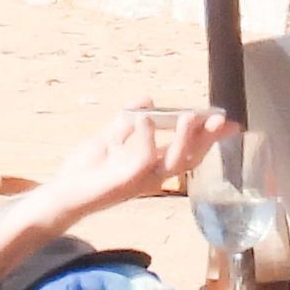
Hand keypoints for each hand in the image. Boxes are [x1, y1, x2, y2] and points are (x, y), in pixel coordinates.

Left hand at [39, 103, 236, 226]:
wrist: (62, 191)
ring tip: (190, 116)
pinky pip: (142, 159)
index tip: (226, 120)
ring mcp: (142, 179)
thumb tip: (148, 98)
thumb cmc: (87, 170)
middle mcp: (155, 173)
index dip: (209, 135)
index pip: (189, 148)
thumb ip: (129, 119)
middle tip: (218, 119)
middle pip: (191, 156)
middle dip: (207, 137)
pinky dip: (146, 138)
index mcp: (154, 163)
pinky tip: (145, 120)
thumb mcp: (110, 136)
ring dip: (185, 138)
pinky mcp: (126, 182)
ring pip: (174, 161)